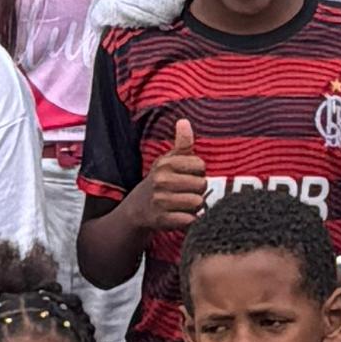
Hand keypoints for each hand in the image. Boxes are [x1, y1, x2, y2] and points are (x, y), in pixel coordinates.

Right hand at [138, 115, 213, 231]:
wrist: (138, 208)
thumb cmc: (161, 180)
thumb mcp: (169, 160)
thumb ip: (182, 143)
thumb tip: (184, 121)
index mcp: (165, 163)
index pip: (200, 165)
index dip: (198, 172)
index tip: (188, 176)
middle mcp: (161, 180)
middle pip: (202, 184)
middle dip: (198, 190)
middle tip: (186, 192)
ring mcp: (161, 201)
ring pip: (198, 203)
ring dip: (195, 206)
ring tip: (184, 204)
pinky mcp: (163, 220)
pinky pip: (190, 220)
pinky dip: (190, 220)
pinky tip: (182, 216)